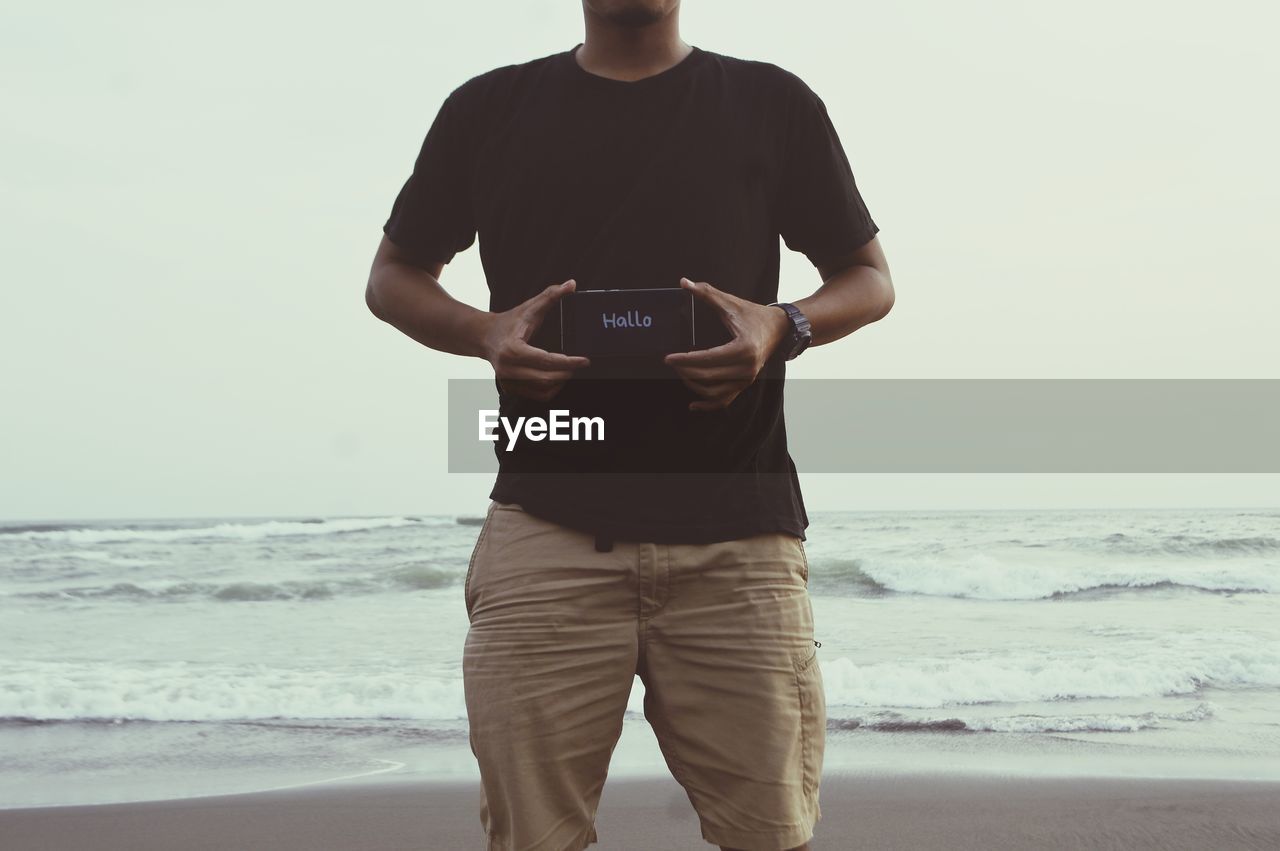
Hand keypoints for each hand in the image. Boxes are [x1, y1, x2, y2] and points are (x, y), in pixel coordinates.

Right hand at [481, 279, 589, 401]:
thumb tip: (571, 284)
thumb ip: (551, 295)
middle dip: (567, 372)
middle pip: (545, 378)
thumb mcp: (529, 307)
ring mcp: (508, 380)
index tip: (585, 360)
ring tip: (569, 370)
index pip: (545, 361)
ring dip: (560, 382)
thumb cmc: (508, 322)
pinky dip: (550, 389)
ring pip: (542, 390)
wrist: (483, 336)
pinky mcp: (510, 387)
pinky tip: (557, 378)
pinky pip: (536, 395)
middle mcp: (508, 368)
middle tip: (580, 364)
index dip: (568, 362)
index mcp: (512, 349)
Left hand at [663, 277, 790, 411]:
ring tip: (681, 374)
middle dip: (685, 370)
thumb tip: (685, 283)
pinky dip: (708, 405)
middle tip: (671, 363)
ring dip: (693, 385)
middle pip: (708, 376)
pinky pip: (724, 400)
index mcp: (743, 348)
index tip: (668, 358)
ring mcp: (747, 379)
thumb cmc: (755, 315)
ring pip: (714, 392)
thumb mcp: (731, 303)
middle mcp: (746, 368)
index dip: (685, 359)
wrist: (779, 328)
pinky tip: (692, 405)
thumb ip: (707, 293)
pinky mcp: (745, 384)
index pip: (707, 358)